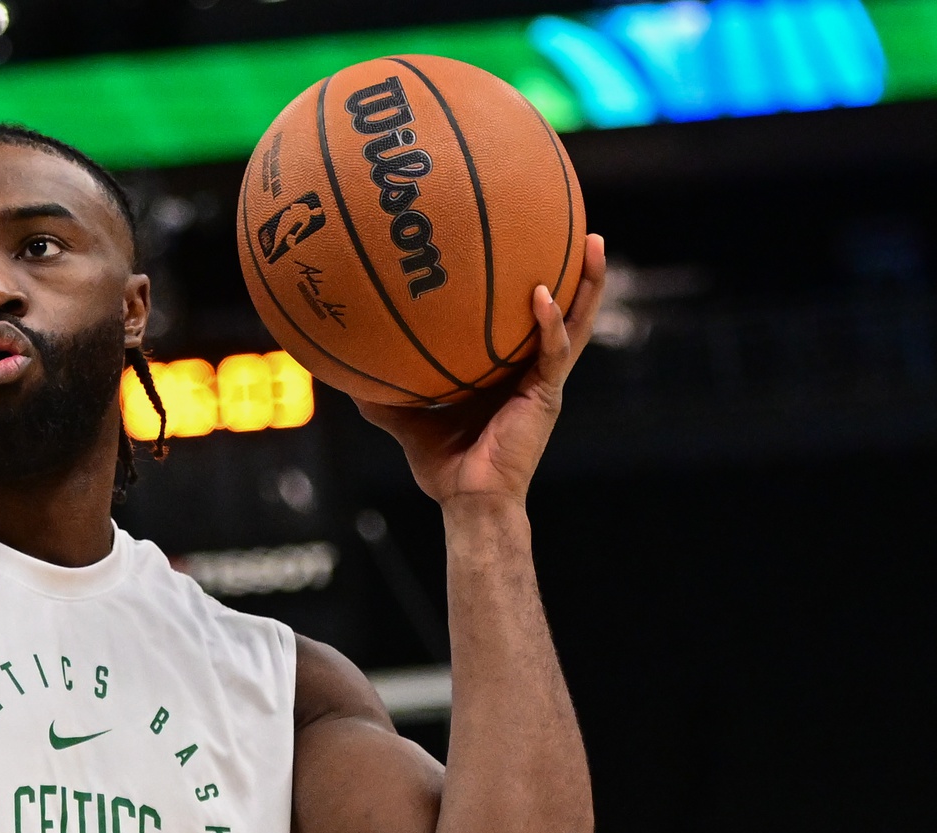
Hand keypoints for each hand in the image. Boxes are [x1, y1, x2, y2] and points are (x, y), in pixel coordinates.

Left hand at [356, 234, 605, 507]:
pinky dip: (551, 324)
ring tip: (591, 243)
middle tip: (580, 227)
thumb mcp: (409, 420)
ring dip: (587, 284)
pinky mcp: (546, 396)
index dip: (539, 283)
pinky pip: (553, 353)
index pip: (530, 320)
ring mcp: (545, 382)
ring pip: (577, 323)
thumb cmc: (445, 465)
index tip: (533, 241)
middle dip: (578, 271)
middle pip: (567, 310)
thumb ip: (385, 394)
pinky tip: (542, 297)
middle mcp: (533, 370)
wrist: (468, 500)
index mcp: (510, 371)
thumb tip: (345, 370)